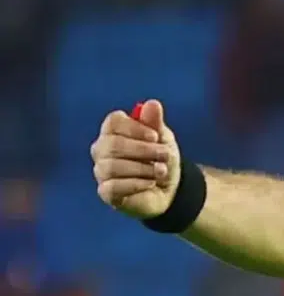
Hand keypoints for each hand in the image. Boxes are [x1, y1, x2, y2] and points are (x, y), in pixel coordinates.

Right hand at [91, 100, 179, 219]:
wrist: (169, 189)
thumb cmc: (161, 159)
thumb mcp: (163, 139)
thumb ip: (155, 123)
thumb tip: (152, 104)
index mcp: (113, 132)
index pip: (113, 122)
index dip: (134, 127)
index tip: (155, 136)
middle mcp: (102, 150)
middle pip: (113, 144)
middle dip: (144, 150)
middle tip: (165, 155)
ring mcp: (101, 171)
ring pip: (111, 167)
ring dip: (142, 169)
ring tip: (161, 171)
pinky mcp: (106, 192)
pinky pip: (112, 187)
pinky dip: (135, 184)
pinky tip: (150, 183)